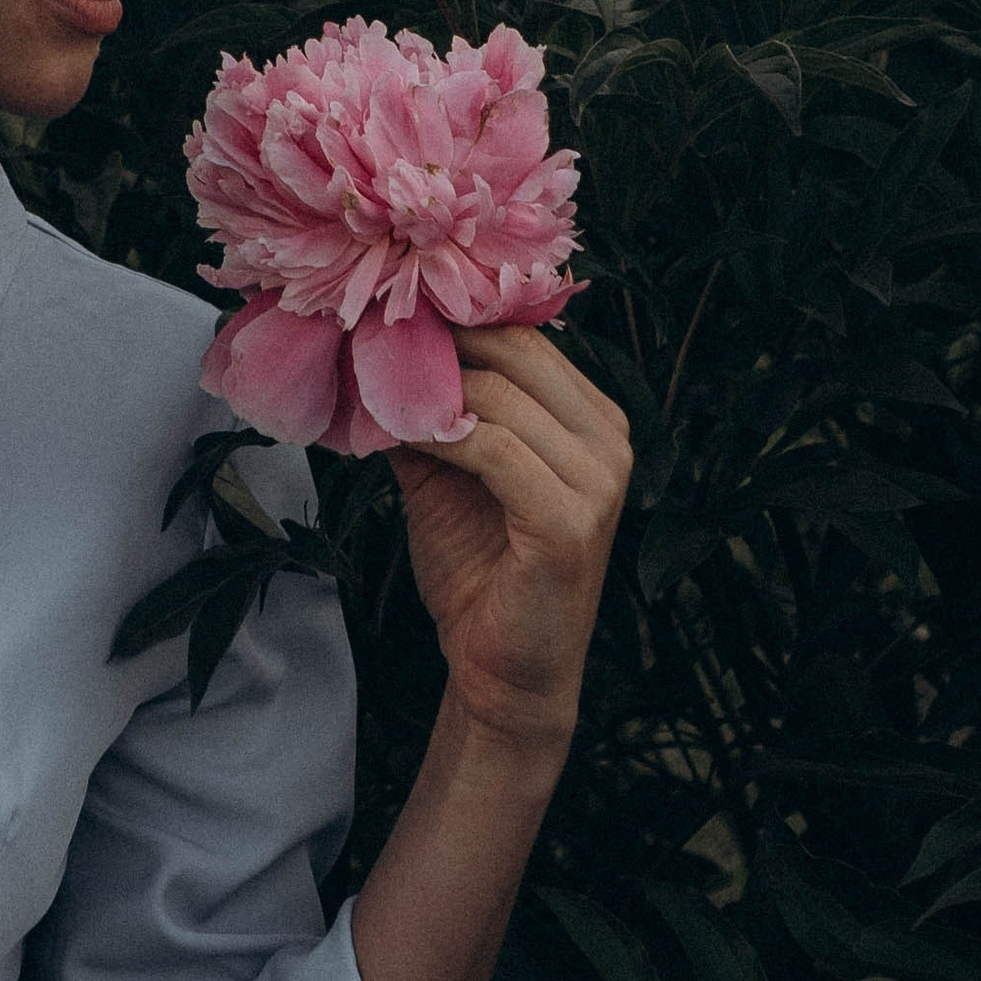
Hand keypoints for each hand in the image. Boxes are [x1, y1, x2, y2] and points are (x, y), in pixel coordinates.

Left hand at [391, 328, 631, 762]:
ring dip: (425, 387)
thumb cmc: (478, 568)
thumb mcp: (448, 471)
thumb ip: (429, 408)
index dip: (456, 318)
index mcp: (593, 418)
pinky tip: (397, 434)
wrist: (502, 671)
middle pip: (517, 352)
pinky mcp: (570, 522)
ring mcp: (600, 482)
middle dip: (439, 340)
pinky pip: (494, 449)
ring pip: (501, 396)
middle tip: (369, 336)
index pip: (526, 336)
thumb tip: (372, 344)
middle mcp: (611, 440)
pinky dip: (438, 433)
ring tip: (369, 387)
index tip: (386, 309)